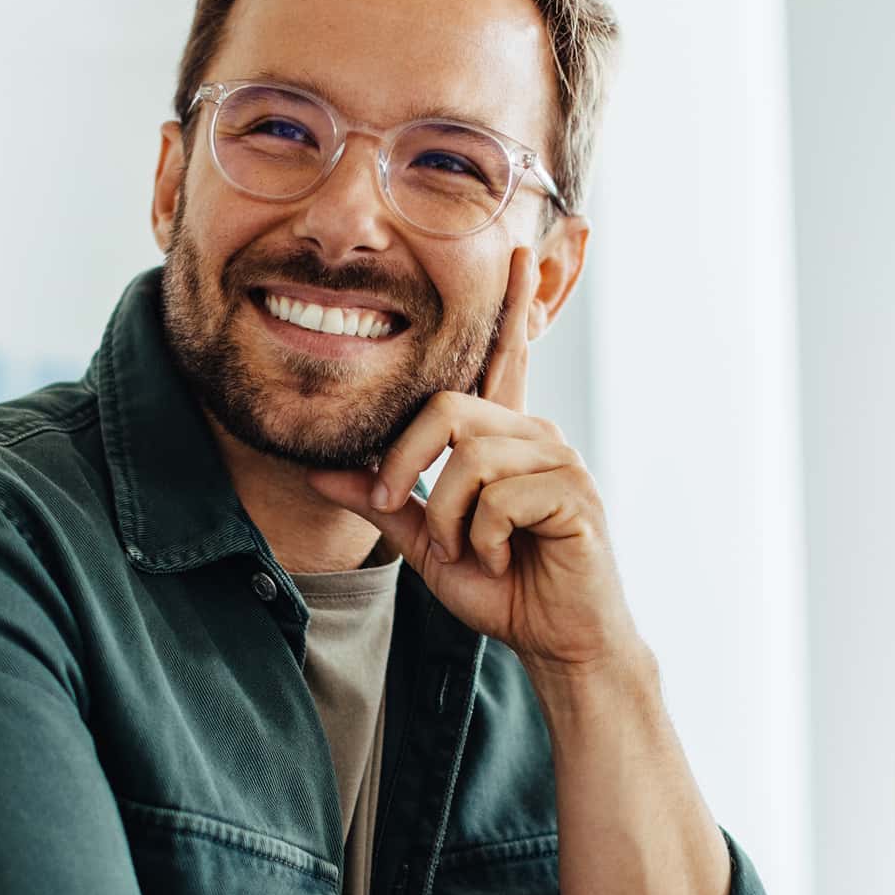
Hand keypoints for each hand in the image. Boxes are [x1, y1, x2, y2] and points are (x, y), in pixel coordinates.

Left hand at [307, 247, 636, 677]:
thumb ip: (382, 502)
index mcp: (504, 438)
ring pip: (470, 460)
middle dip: (407, 468)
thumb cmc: (503, 588)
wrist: (559, 641)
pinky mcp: (575, 493)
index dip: (510, 307)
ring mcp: (559, 461)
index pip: (501, 360)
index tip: (516, 252)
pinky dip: (483, 540)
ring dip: (448, 520)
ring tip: (468, 554)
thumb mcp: (428, 544)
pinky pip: (499, 498)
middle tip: (402, 514)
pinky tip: (503, 560)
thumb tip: (319, 471)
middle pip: (449, 411)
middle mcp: (534, 436)